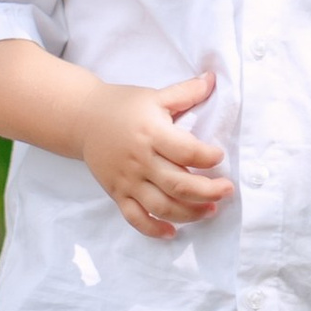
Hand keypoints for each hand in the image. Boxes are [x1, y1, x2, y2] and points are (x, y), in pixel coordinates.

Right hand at [81, 71, 229, 235]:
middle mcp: (140, 160)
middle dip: (208, 192)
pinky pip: (135, 218)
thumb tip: (213, 78)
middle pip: (178, 185)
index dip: (208, 157)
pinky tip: (172, 232)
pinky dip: (153, 229)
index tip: (220, 157)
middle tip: (227, 191)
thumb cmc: (123, 105)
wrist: (82, 119)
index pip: (187, 151)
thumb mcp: (155, 96)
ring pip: (162, 206)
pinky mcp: (117, 193)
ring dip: (190, 213)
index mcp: (152, 133)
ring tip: (210, 210)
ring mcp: (127, 180)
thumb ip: (186, 92)